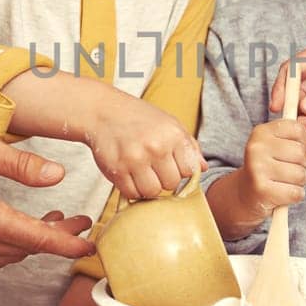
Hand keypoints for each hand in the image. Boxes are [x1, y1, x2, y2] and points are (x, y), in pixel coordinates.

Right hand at [0, 124, 92, 269]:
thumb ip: (22, 164)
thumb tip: (57, 176)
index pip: (38, 240)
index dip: (68, 244)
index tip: (90, 246)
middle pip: (26, 249)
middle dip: (54, 237)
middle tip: (74, 220)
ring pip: (7, 257)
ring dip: (30, 242)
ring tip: (49, 220)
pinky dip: (5, 247)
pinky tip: (13, 227)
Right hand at [87, 94, 203, 199]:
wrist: (103, 111)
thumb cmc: (140, 118)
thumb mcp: (170, 124)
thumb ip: (189, 146)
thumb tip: (202, 168)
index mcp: (173, 135)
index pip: (189, 171)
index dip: (180, 170)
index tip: (172, 164)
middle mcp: (156, 147)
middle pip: (171, 184)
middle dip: (164, 179)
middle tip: (154, 167)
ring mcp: (135, 159)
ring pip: (153, 192)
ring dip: (149, 187)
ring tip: (143, 173)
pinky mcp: (116, 170)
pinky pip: (132, 194)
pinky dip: (132, 189)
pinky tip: (131, 175)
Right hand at [233, 119, 305, 217]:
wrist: (245, 194)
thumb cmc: (268, 166)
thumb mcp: (279, 143)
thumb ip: (299, 131)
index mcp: (261, 132)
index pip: (298, 129)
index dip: (303, 141)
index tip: (294, 148)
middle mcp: (257, 148)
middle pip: (301, 153)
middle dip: (303, 164)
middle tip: (290, 168)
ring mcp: (258, 170)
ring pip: (300, 174)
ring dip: (299, 181)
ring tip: (285, 181)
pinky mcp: (262, 191)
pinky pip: (296, 193)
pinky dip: (295, 195)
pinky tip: (282, 193)